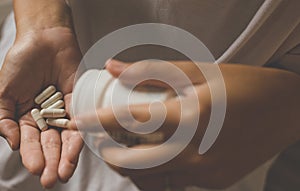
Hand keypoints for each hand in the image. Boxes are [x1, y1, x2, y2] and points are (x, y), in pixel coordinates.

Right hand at [0, 27, 82, 187]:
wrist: (45, 40)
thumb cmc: (21, 62)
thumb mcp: (3, 91)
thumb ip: (3, 118)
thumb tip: (12, 143)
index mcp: (27, 118)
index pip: (31, 142)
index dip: (33, 156)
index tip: (36, 170)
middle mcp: (47, 118)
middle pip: (50, 144)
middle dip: (50, 162)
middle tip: (51, 180)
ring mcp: (64, 112)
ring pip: (66, 138)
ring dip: (65, 157)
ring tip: (64, 173)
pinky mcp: (79, 103)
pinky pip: (80, 121)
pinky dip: (78, 134)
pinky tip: (76, 150)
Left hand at [69, 59, 299, 189]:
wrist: (284, 111)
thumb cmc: (242, 85)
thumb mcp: (199, 71)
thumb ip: (151, 70)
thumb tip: (113, 67)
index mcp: (192, 115)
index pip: (132, 120)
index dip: (99, 120)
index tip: (80, 120)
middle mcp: (196, 150)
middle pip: (135, 161)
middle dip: (109, 153)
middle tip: (101, 140)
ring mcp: (206, 172)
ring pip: (152, 178)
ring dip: (131, 166)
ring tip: (125, 150)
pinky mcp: (214, 182)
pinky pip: (174, 181)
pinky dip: (159, 172)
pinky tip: (159, 156)